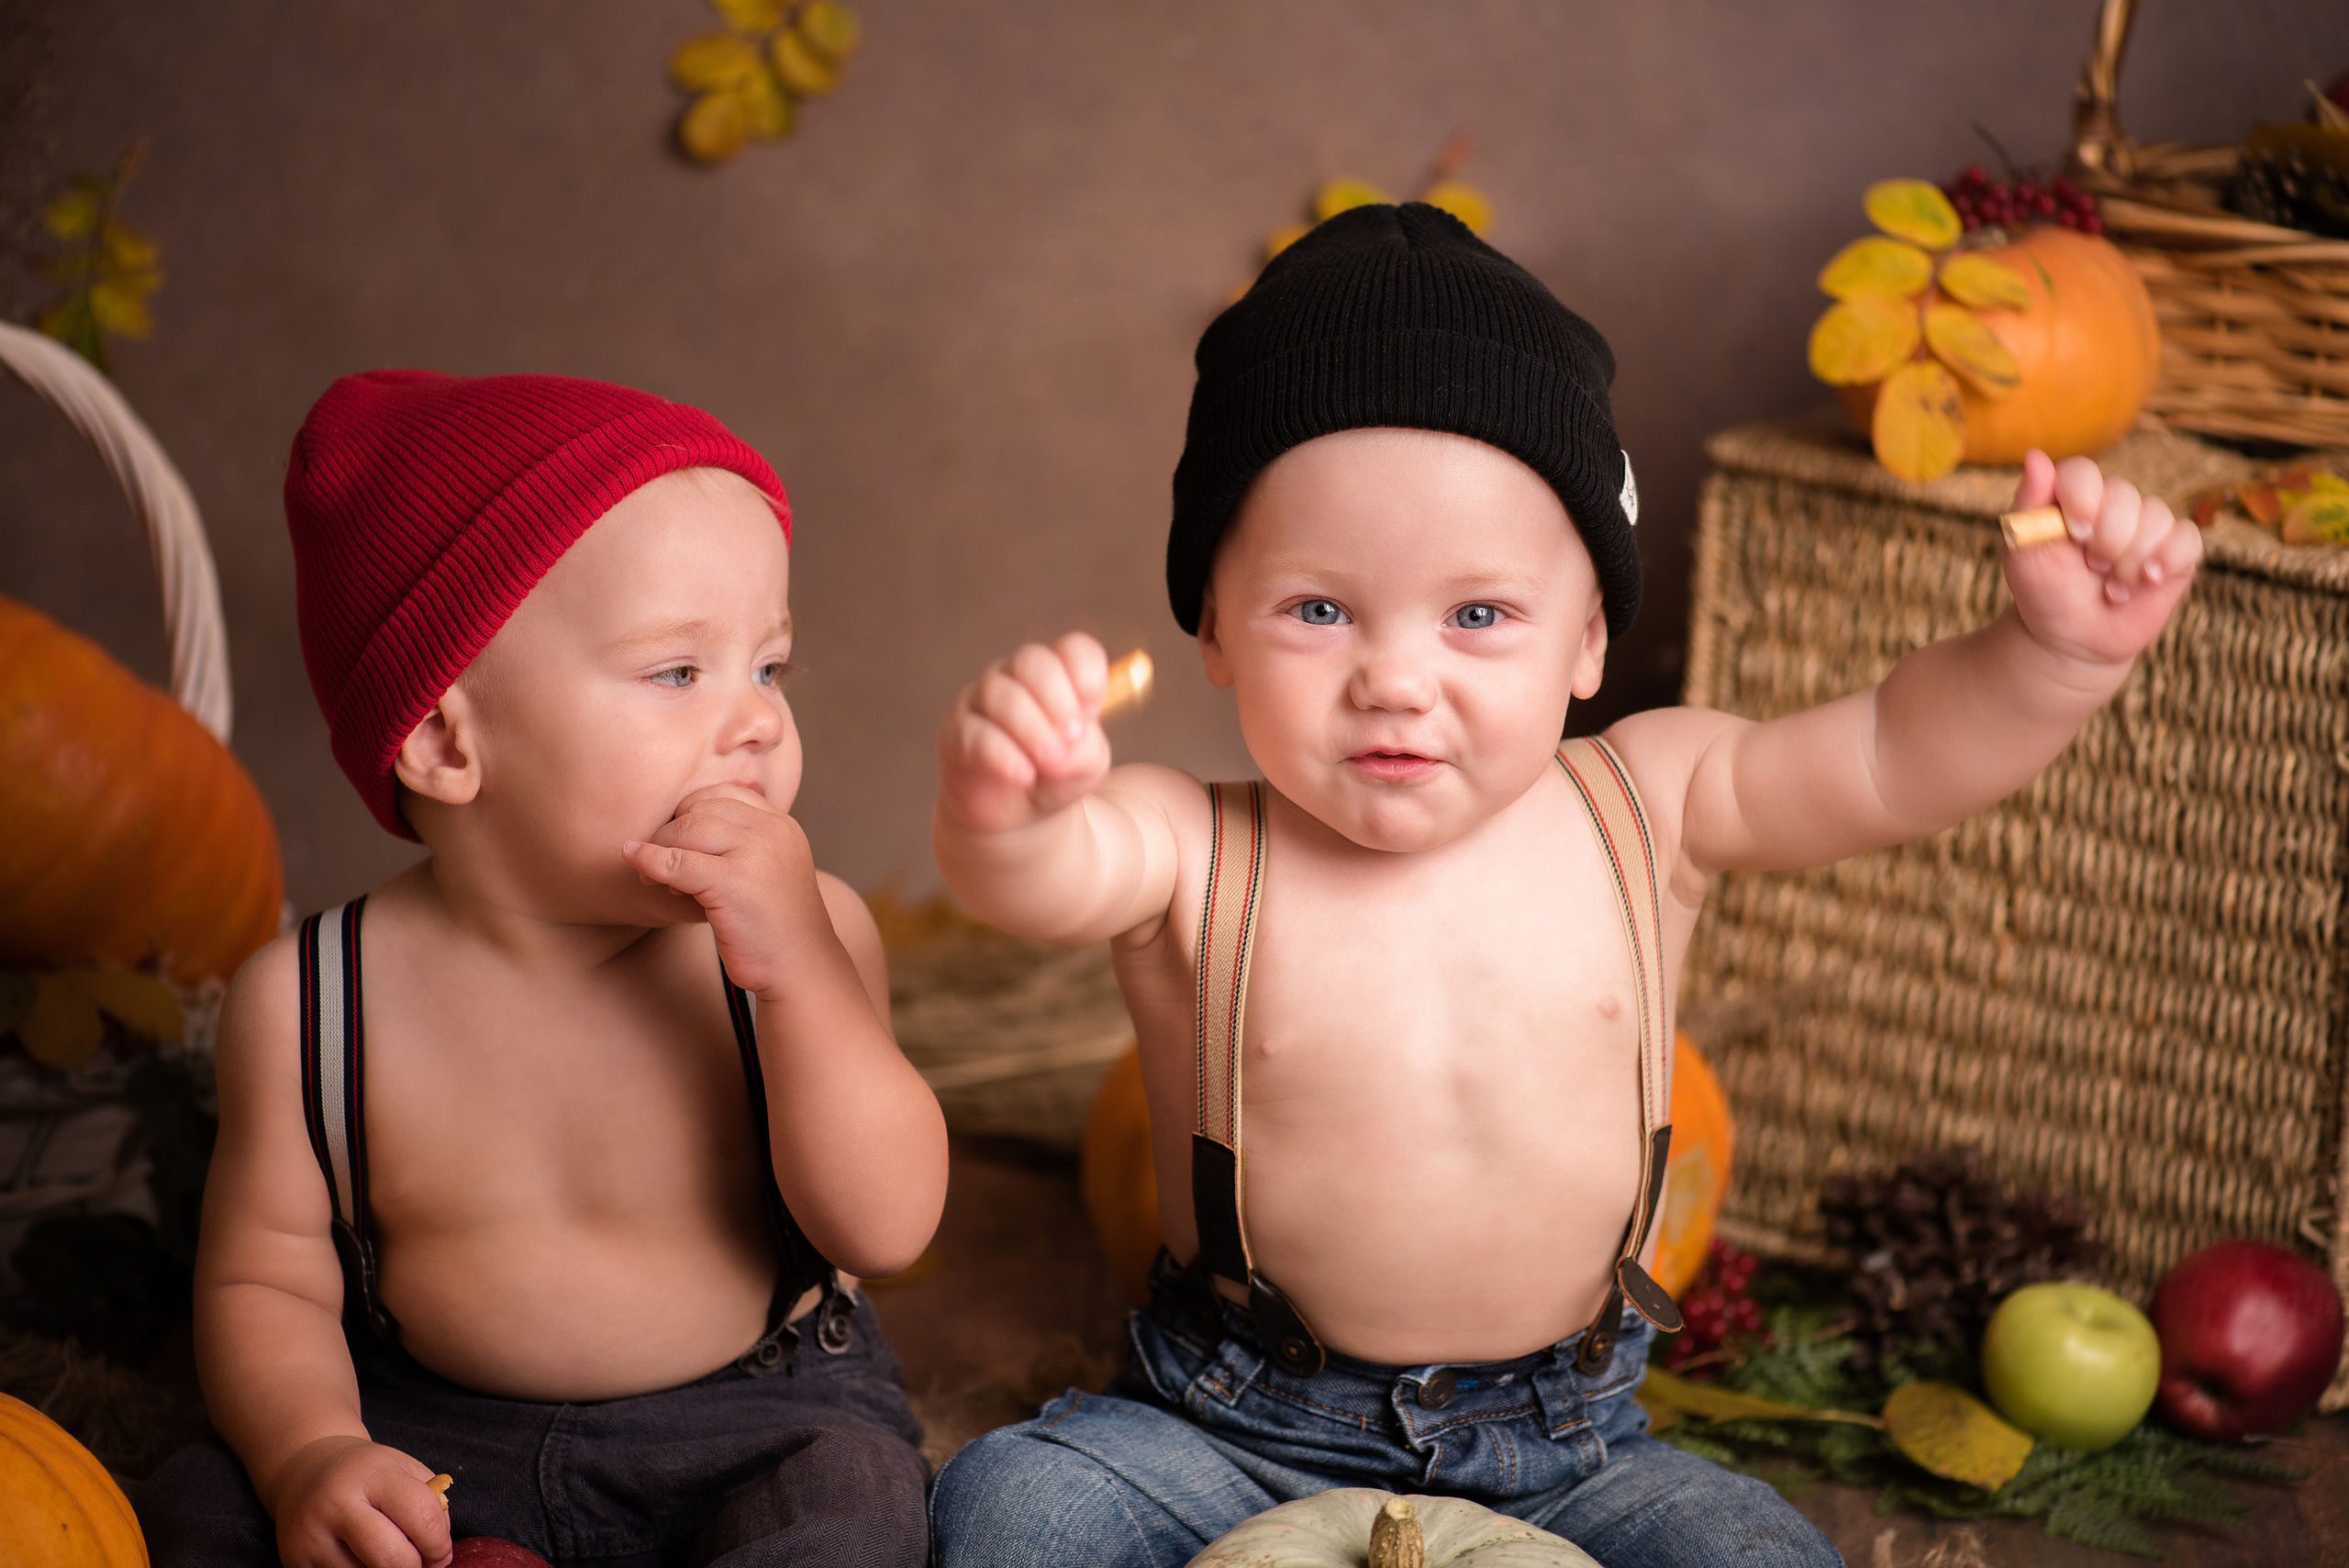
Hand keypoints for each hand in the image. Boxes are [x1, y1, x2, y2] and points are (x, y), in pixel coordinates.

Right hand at [269, 1436, 451, 1567]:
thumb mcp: (403, 1470)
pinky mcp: (294, 1560)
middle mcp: (336, 1504)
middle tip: (419, 1562)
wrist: (305, 1470)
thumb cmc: (365, 1474)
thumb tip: (439, 1554)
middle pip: (390, 1556)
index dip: (438, 1542)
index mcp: (371, 1475)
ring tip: (386, 1555)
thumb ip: (430, 1503)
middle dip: (414, 1567)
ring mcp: (311, 1535)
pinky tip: (361, 1560)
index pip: (419, 1513)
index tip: (440, 1552)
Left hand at [622, 783, 831, 996]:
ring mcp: (754, 853)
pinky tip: (640, 869)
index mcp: (782, 825)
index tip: (681, 840)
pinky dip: (651, 862)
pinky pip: (677, 862)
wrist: (801, 967)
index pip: (725, 793)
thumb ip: (742, 844)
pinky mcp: (733, 881)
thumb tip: (685, 828)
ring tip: (654, 877)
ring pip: (687, 829)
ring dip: (661, 848)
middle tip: (660, 859)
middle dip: (673, 830)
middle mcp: (771, 831)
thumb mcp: (770, 870)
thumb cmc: (778, 926)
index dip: (693, 812)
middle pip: (702, 807)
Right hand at [938, 633, 1114, 835]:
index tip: (1092, 713)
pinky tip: (1024, 775)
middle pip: (1033, 662)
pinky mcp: (955, 733)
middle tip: (1070, 740)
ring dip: (1033, 730)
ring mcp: (980, 700)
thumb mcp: (1086, 765)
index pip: (1073, 649)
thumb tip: (1060, 748)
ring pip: (1001, 695)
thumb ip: (1085, 750)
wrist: (1016, 811)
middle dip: (1058, 703)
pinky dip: (1004, 755)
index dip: (1087, 676)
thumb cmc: (1056, 774)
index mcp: (1055, 673)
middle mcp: (1014, 676)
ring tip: (1049, 761)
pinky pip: (975, 734)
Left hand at [2003, 449, 2200, 669]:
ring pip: (2156, 517)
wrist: (2072, 637)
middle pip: (2124, 495)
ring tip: (2112, 586)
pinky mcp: (2177, 549)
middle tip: (2091, 567)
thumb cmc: (2044, 591)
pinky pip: (2186, 538)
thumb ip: (2029, 504)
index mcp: (2073, 496)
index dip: (2082, 498)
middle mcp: (2113, 503)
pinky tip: (2146, 581)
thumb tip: (2034, 456)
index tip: (2074, 532)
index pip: (2082, 471)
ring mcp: (2148, 525)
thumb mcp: (2024, 552)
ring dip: (2130, 561)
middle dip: (2106, 541)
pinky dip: (2166, 561)